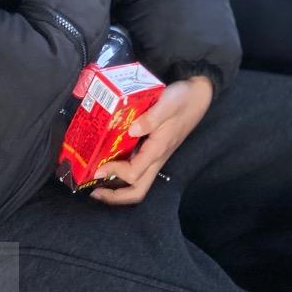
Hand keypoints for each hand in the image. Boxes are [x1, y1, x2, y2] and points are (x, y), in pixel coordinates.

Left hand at [90, 76, 212, 204]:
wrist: (198, 96)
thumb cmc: (183, 99)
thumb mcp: (168, 103)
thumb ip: (151, 118)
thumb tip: (131, 131)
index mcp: (158, 150)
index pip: (134, 174)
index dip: (114, 173)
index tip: (98, 166)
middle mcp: (156, 157)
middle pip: (137, 190)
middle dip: (114, 196)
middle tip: (93, 191)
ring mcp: (154, 155)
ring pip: (136, 182)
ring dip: (115, 186)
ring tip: (96, 181)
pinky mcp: (153, 149)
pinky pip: (136, 167)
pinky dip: (120, 170)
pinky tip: (109, 159)